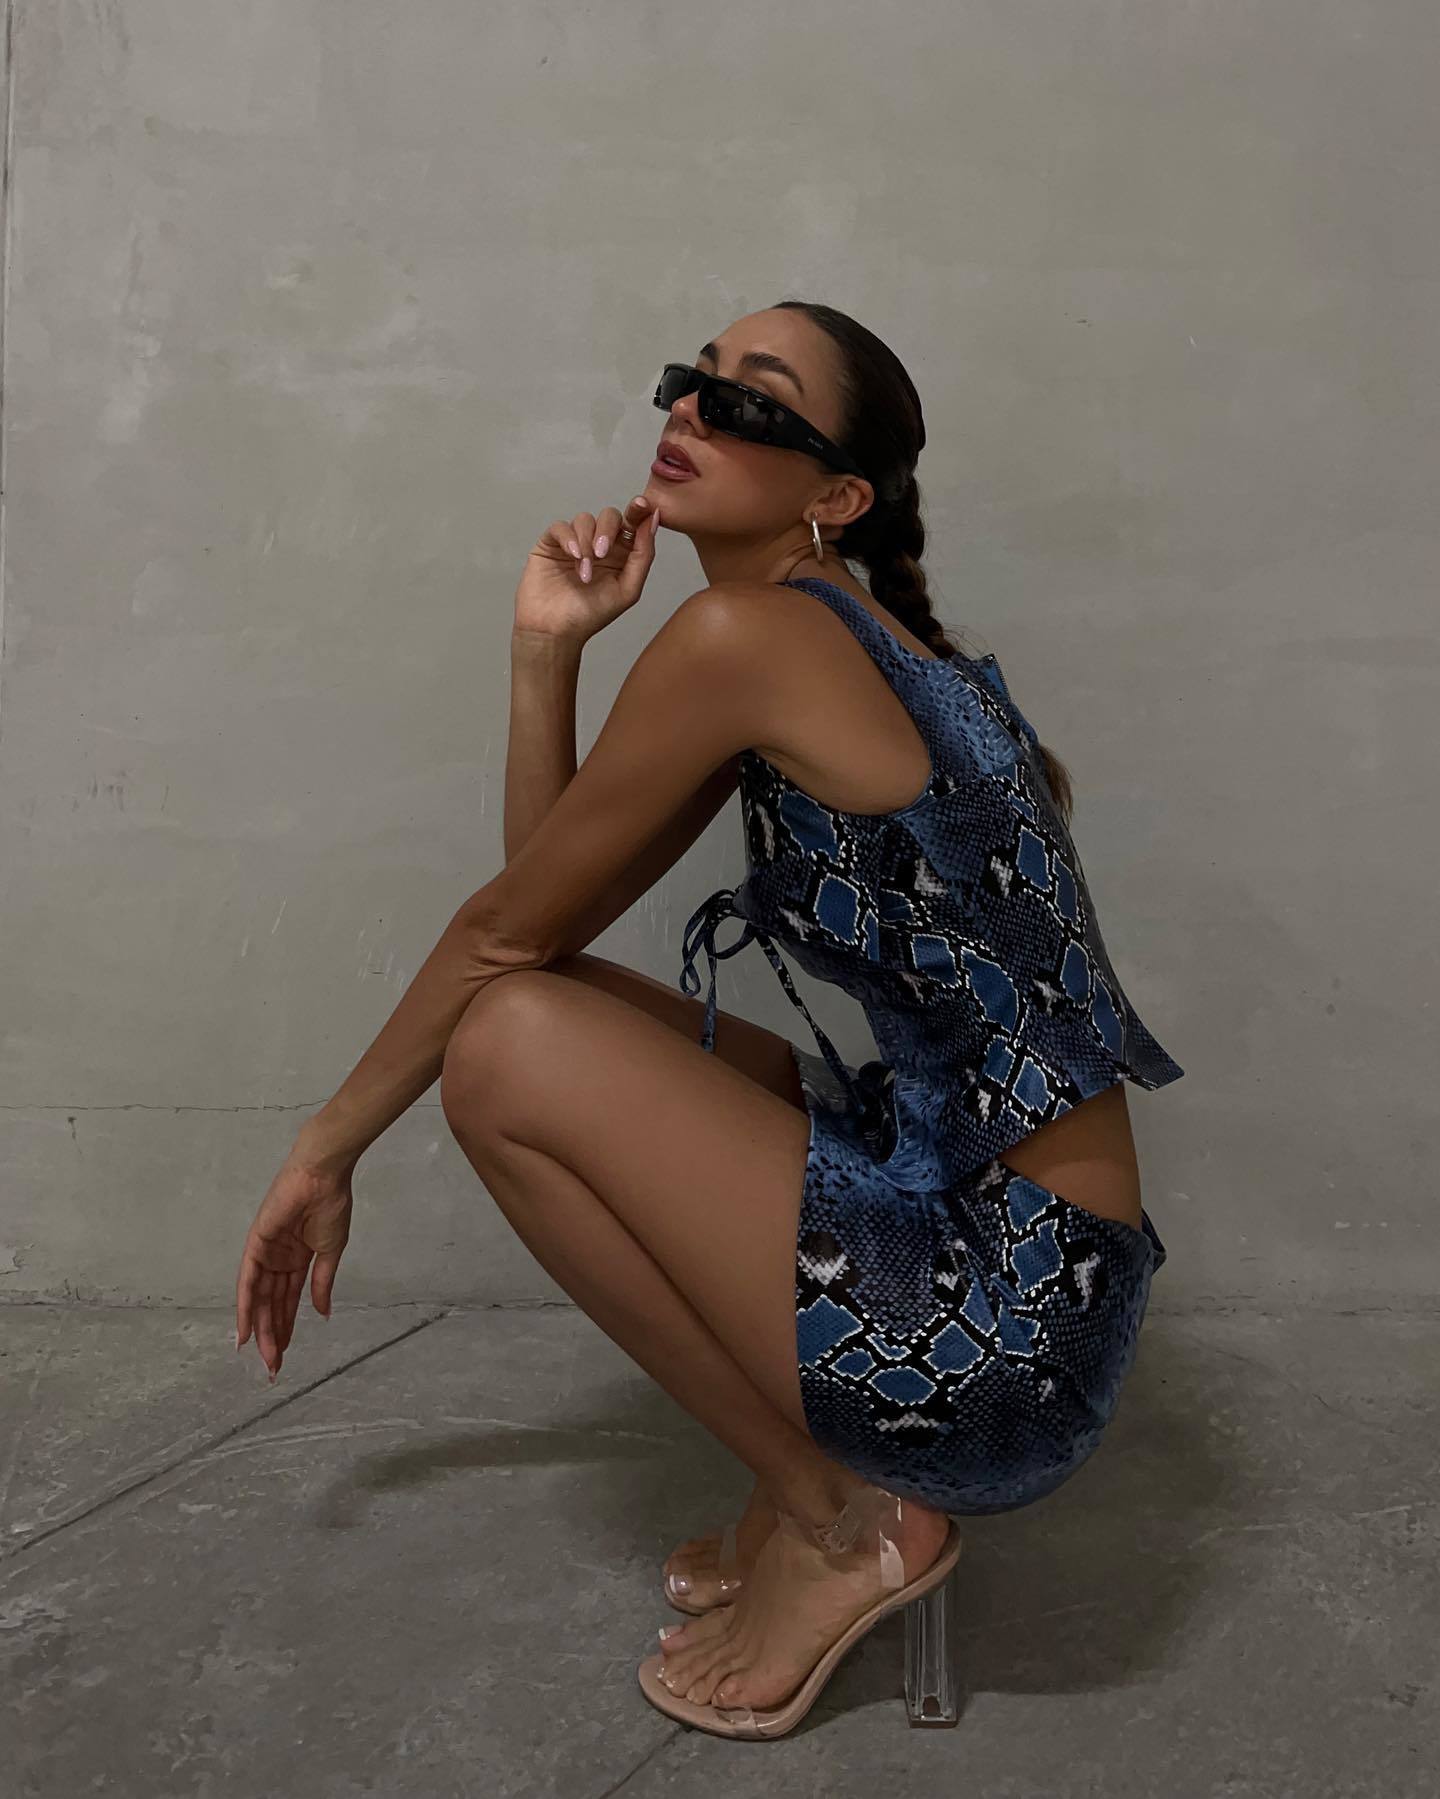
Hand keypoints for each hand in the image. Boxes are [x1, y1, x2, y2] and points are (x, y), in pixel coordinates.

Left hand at [234, 1147, 355, 1379]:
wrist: (323, 1177)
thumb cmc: (331, 1206)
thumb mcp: (331, 1251)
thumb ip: (322, 1283)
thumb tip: (321, 1313)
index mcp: (297, 1259)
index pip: (288, 1300)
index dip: (287, 1327)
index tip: (286, 1353)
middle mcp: (277, 1260)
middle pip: (271, 1305)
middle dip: (273, 1335)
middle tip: (273, 1366)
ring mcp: (265, 1253)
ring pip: (259, 1299)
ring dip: (260, 1328)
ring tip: (265, 1357)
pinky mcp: (255, 1245)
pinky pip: (247, 1281)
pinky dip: (244, 1306)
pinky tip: (244, 1331)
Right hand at [513, 494, 661, 644]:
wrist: (556, 631)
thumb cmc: (591, 615)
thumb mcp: (628, 589)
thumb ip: (643, 555)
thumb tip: (652, 520)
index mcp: (621, 554)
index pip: (632, 524)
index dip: (638, 510)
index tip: (643, 504)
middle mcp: (598, 544)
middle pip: (610, 516)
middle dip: (608, 529)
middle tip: (603, 553)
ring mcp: (575, 543)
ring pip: (585, 519)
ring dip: (587, 542)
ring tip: (584, 572)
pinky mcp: (551, 544)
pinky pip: (561, 527)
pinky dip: (569, 538)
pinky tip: (573, 557)